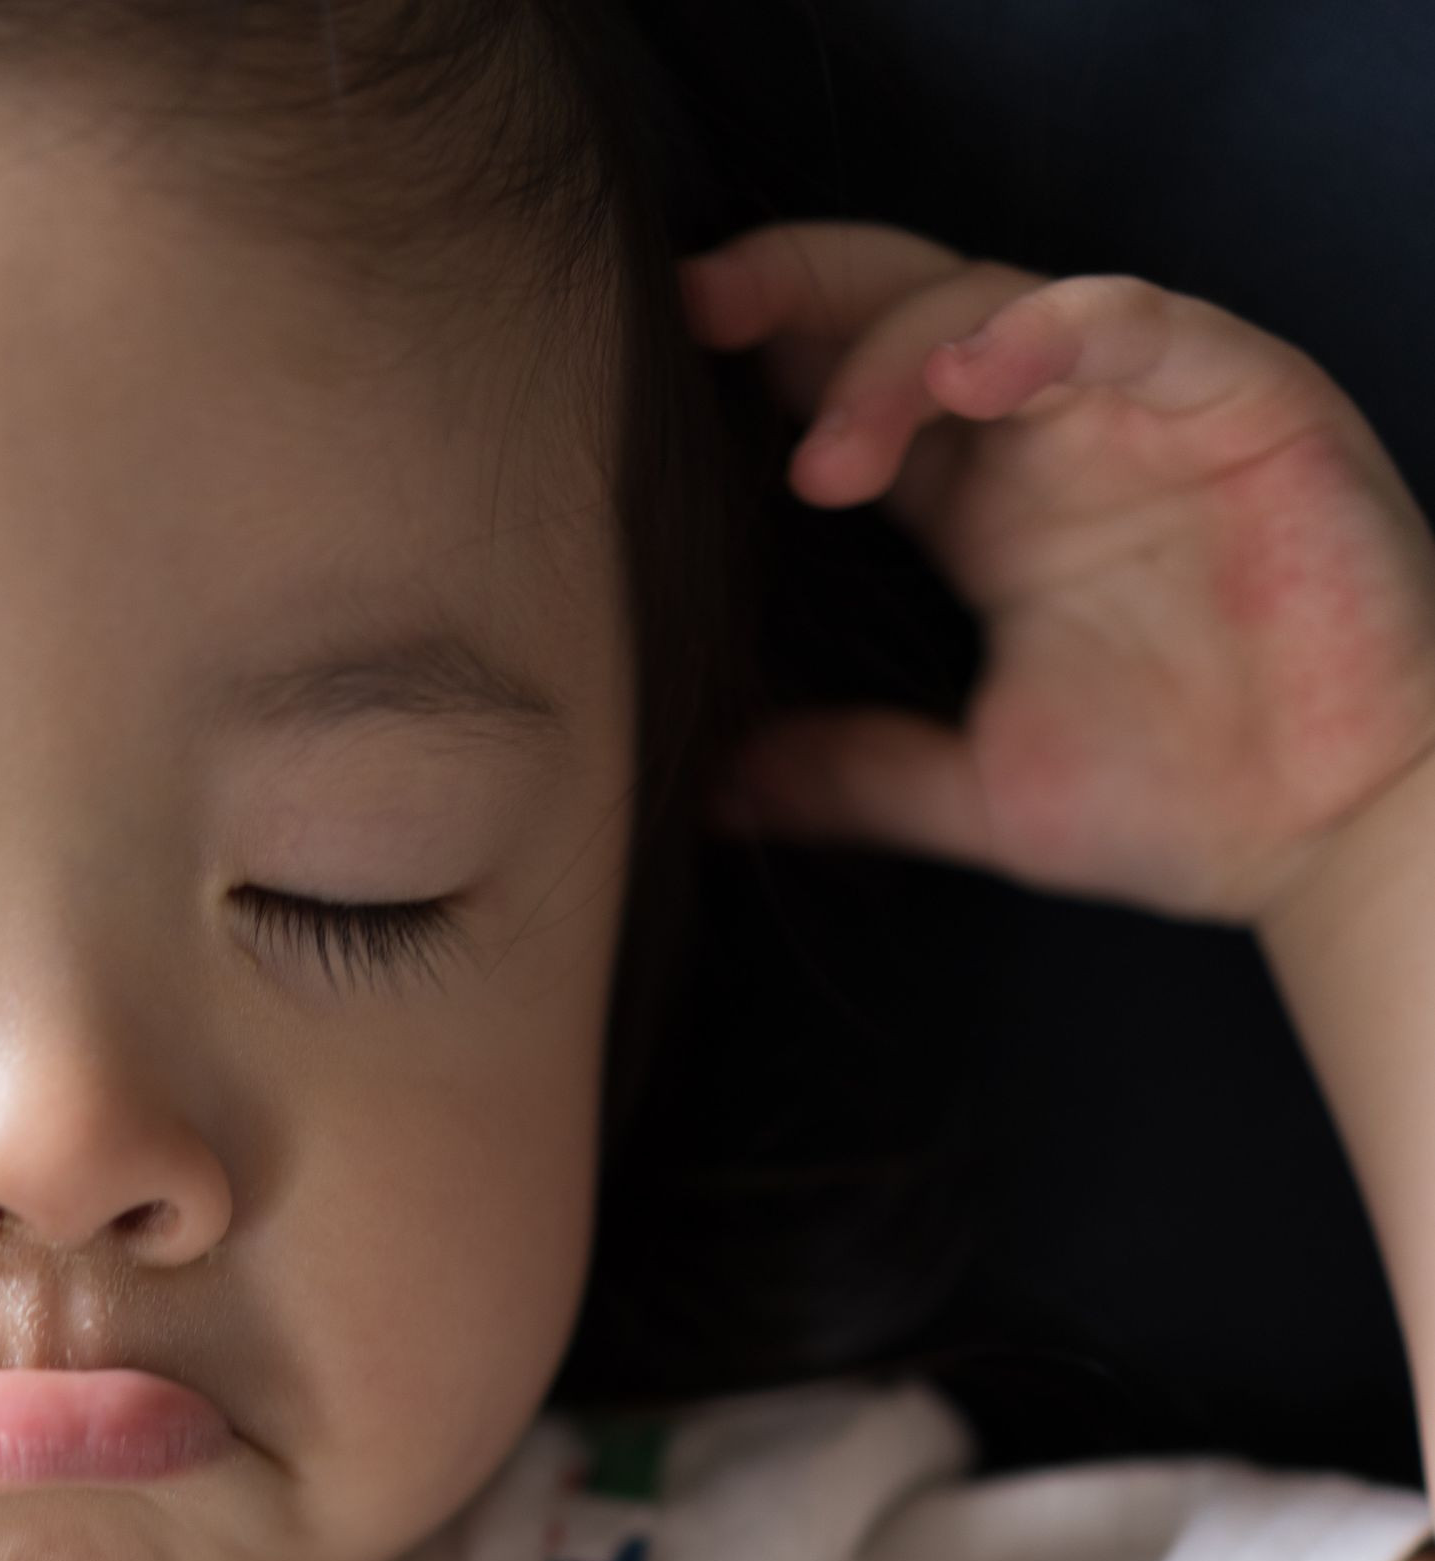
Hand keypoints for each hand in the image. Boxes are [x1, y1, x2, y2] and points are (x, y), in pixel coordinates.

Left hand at [683, 224, 1434, 925]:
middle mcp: (1056, 439)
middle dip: (802, 296)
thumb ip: (850, 771)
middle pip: (909, 312)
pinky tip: (976, 368)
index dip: (768, 363)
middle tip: (699, 315)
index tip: (657, 369)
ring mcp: (1147, 409)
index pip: (859, 392)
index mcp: (988, 508)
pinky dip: (1057, 328)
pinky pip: (1142, 324)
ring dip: (903, 351)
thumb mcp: (975, 791)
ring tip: (828, 447)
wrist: (1328, 840)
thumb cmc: (1180, 804)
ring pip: (1003, 304)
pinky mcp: (1243, 398)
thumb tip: (707, 791)